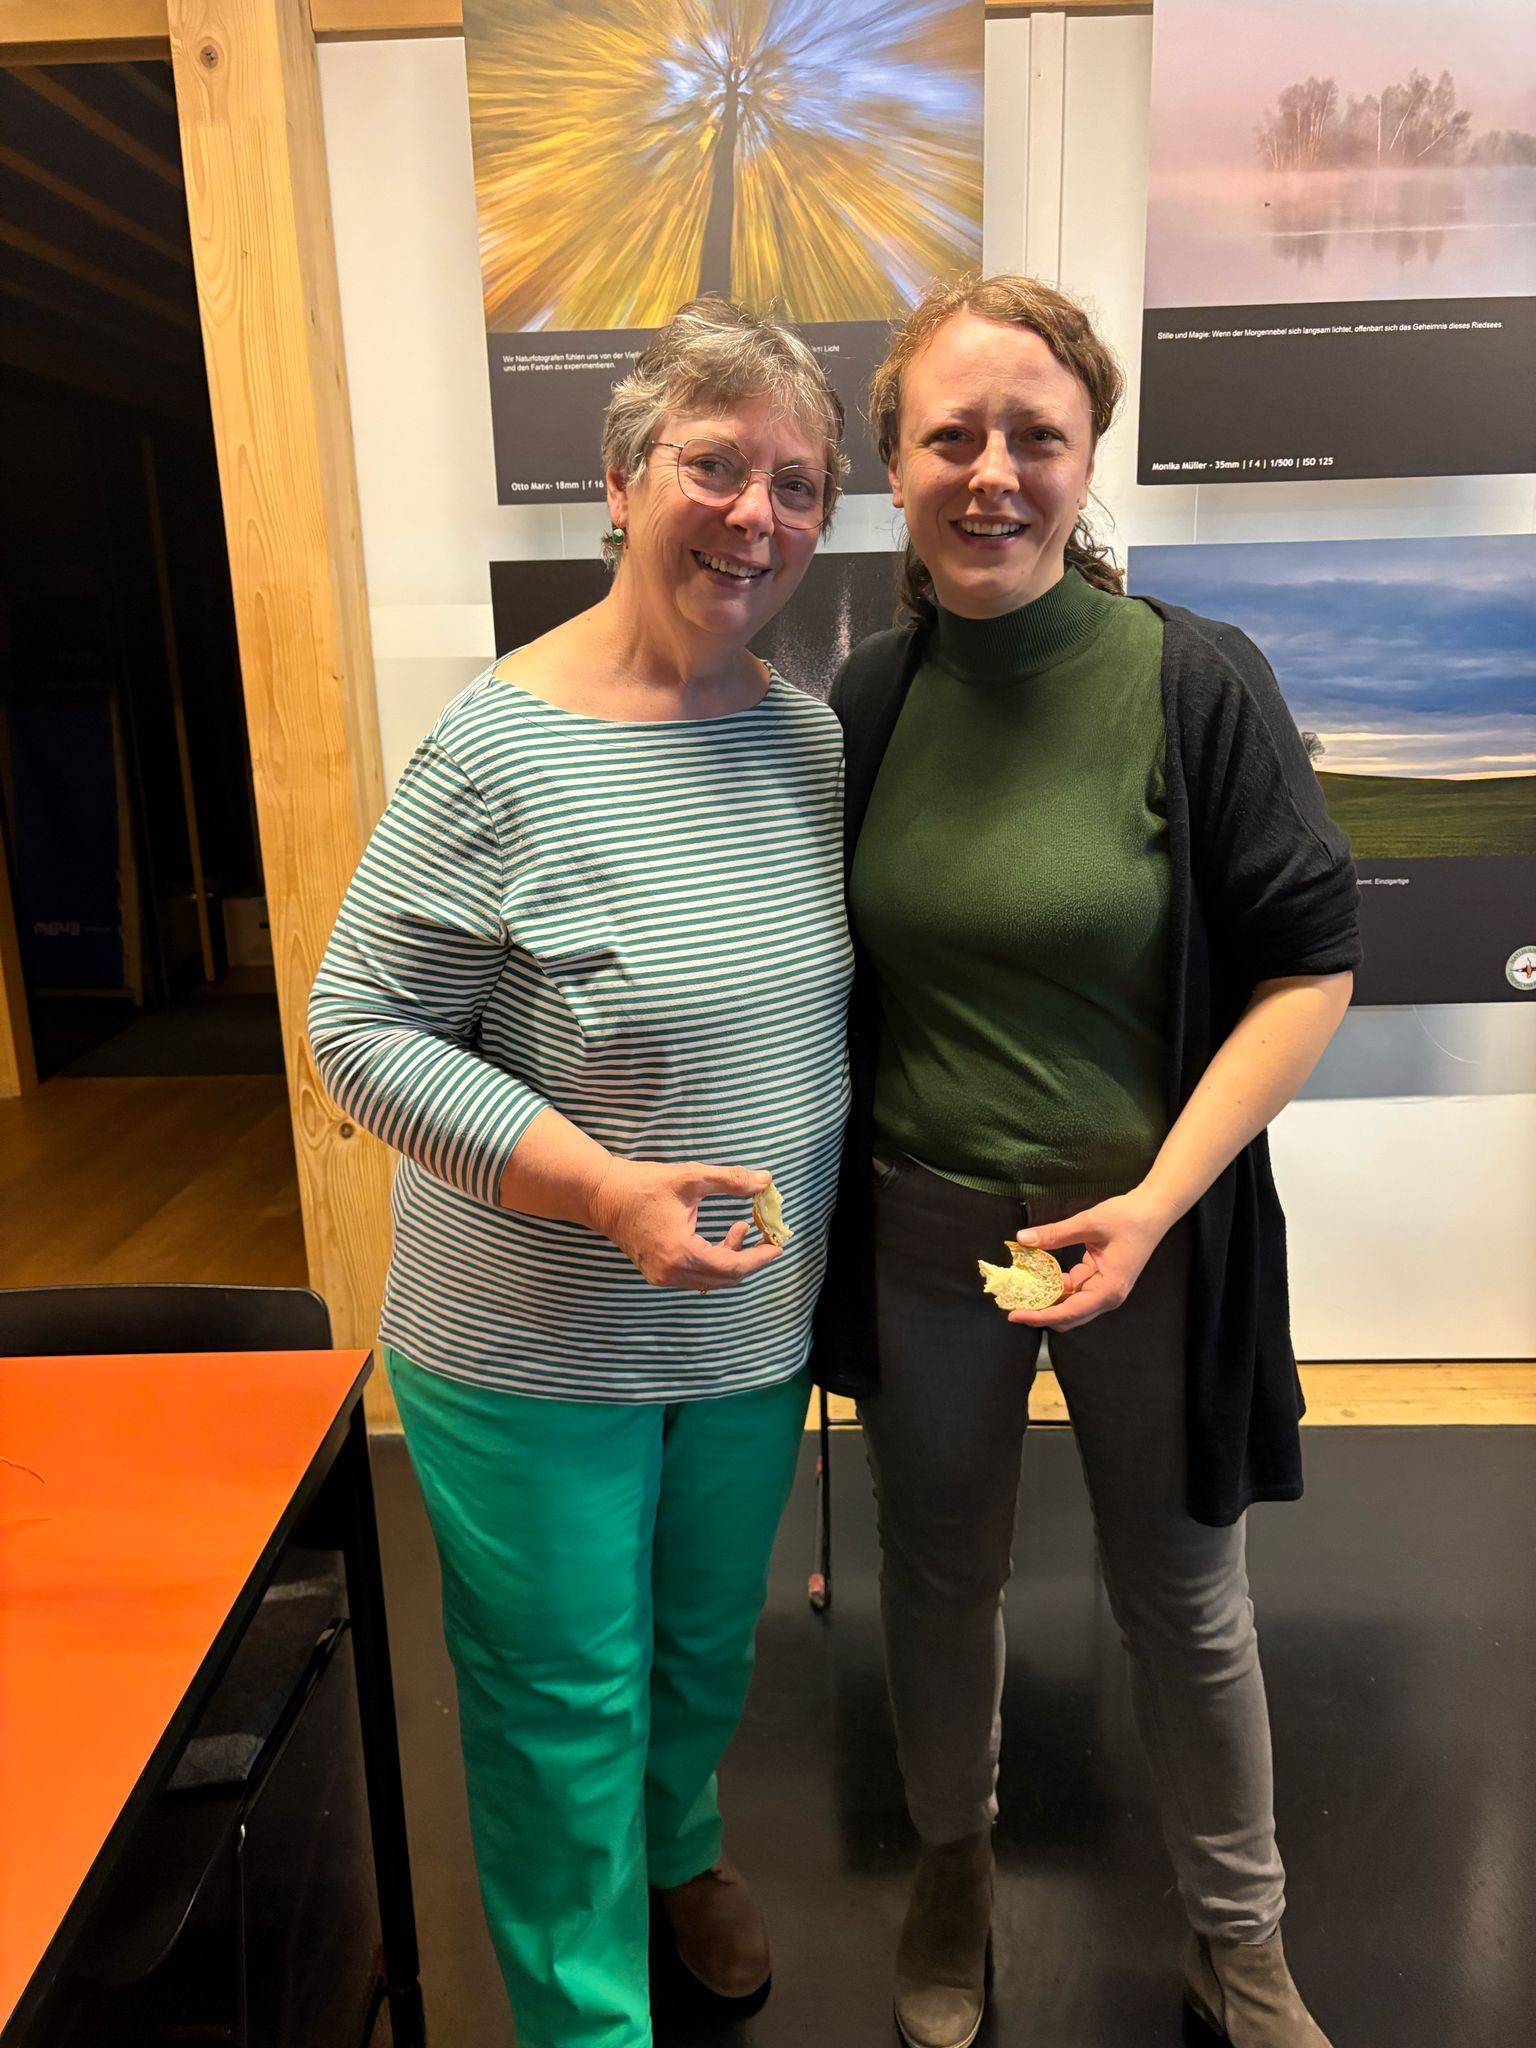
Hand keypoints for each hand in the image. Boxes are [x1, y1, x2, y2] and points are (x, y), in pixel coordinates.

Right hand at [587, 1159, 782, 1291]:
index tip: (777, 1247)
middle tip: (765, 1236)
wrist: (603, 1195)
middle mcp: (670, 1272)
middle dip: (749, 1259)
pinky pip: (696, 1276)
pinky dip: (714, 1261)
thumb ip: (731, 1180)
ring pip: (711, 1279)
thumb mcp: (691, 1177)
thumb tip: (765, 1180)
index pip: (731, 1266)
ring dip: (731, 1259)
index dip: (759, 1258)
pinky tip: (720, 1238)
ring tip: (740, 1228)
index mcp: (680, 1252)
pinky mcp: (657, 1274)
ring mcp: (662, 1276)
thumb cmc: (645, 1184)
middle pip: (724, 1278)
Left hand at [1006, 1190, 1172, 1330]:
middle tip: (1012, 1304)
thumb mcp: (1088, 1223)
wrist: (1153, 1210)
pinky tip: (1039, 1277)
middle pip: (1069, 1316)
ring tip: (1021, 1292)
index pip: (1069, 1312)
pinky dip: (1057, 1287)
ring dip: (1048, 1300)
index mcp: (1108, 1289)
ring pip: (1071, 1305)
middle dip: (1040, 1312)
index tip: (1015, 1314)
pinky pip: (1075, 1290)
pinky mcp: (1101, 1279)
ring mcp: (1105, 1289)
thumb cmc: (1128, 1218)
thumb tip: (1023, 1239)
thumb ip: (1055, 1233)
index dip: (1040, 1315)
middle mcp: (1107, 1296)